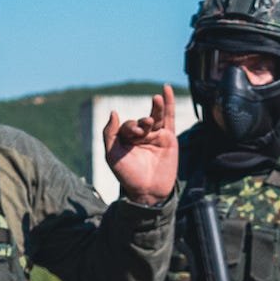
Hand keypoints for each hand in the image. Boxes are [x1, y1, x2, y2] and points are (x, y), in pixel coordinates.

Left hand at [104, 85, 179, 205]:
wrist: (148, 191)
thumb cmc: (128, 175)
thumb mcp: (112, 155)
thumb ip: (110, 134)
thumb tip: (113, 112)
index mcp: (126, 139)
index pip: (127, 126)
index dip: (130, 127)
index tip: (135, 135)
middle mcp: (141, 136)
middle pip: (142, 121)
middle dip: (142, 123)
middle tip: (142, 130)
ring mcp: (156, 136)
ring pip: (156, 117)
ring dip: (156, 107)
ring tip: (156, 99)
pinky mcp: (169, 138)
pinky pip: (169, 118)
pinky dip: (169, 103)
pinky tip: (166, 89)